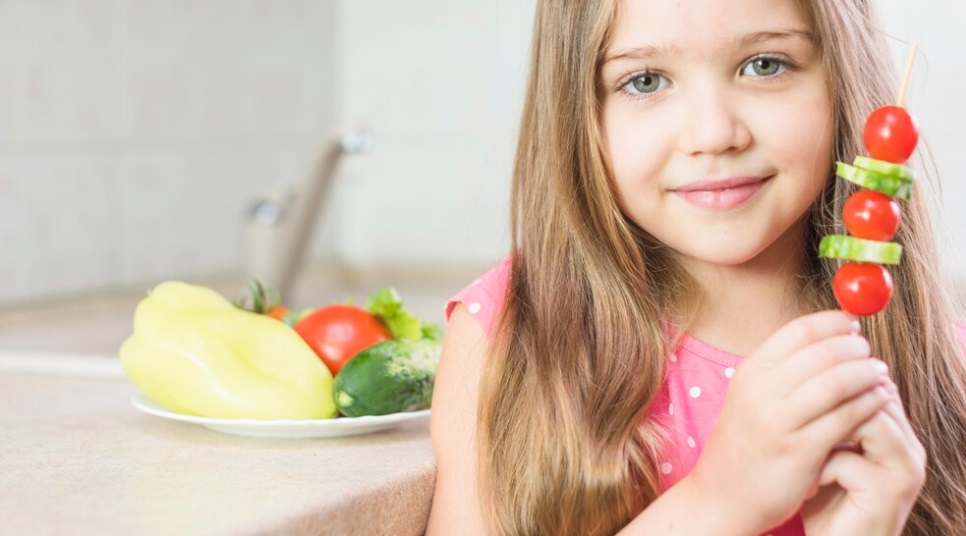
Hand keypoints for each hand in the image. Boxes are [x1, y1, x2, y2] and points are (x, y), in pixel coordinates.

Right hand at [687, 311, 892, 533]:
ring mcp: (778, 422)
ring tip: (880, 376)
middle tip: (871, 355)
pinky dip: (869, 405)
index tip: (854, 326)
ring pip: (837, 383)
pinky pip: (845, 419)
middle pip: (823, 353)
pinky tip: (878, 403)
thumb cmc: (748, 442)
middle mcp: (760, 392)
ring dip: (867, 374)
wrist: (723, 494)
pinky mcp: (799, 451)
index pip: (800, 330)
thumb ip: (786, 368)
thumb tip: (834, 333)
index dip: (834, 323)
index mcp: (750, 371)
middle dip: (856, 349)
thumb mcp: (753, 396)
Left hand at [802, 381, 925, 535]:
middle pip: (870, 395)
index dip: (832, 381)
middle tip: (793, 419)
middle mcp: (908, 447)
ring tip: (800, 453)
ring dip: (822, 432)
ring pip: (864, 420)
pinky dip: (818, 469)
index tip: (796, 392)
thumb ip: (830, 416)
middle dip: (826, 404)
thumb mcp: (826, 451)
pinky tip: (806, 487)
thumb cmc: (825, 501)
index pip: (870, 382)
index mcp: (896, 432)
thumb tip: (802, 369)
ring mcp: (903, 470)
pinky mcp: (888, 494)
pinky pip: (846, 460)